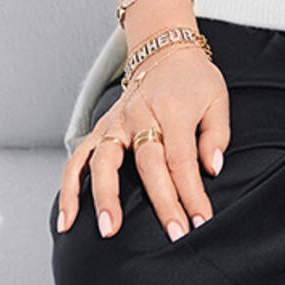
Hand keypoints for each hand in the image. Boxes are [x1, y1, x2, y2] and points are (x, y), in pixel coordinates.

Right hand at [57, 42, 230, 242]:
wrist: (164, 50)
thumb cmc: (193, 79)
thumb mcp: (217, 99)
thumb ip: (216, 135)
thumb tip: (212, 168)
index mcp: (173, 109)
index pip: (182, 158)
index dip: (192, 193)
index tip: (200, 220)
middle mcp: (141, 115)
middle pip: (149, 164)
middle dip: (161, 202)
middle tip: (173, 233)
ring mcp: (117, 122)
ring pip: (104, 160)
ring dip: (105, 197)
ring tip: (108, 230)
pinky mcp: (101, 128)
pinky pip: (79, 158)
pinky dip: (70, 187)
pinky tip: (68, 218)